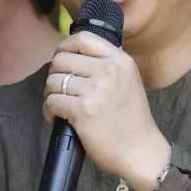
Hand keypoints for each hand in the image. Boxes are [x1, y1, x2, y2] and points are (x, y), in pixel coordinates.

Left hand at [43, 31, 169, 190]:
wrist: (140, 152)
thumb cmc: (132, 121)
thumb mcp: (128, 81)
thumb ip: (107, 66)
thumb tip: (73, 56)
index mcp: (121, 61)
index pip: (83, 38)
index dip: (65, 47)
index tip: (61, 59)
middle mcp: (108, 71)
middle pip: (62, 59)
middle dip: (55, 75)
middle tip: (60, 90)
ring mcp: (95, 90)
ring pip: (53, 81)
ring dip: (50, 94)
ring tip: (60, 106)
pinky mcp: (82, 110)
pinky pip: (51, 102)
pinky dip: (49, 111)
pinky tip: (57, 118)